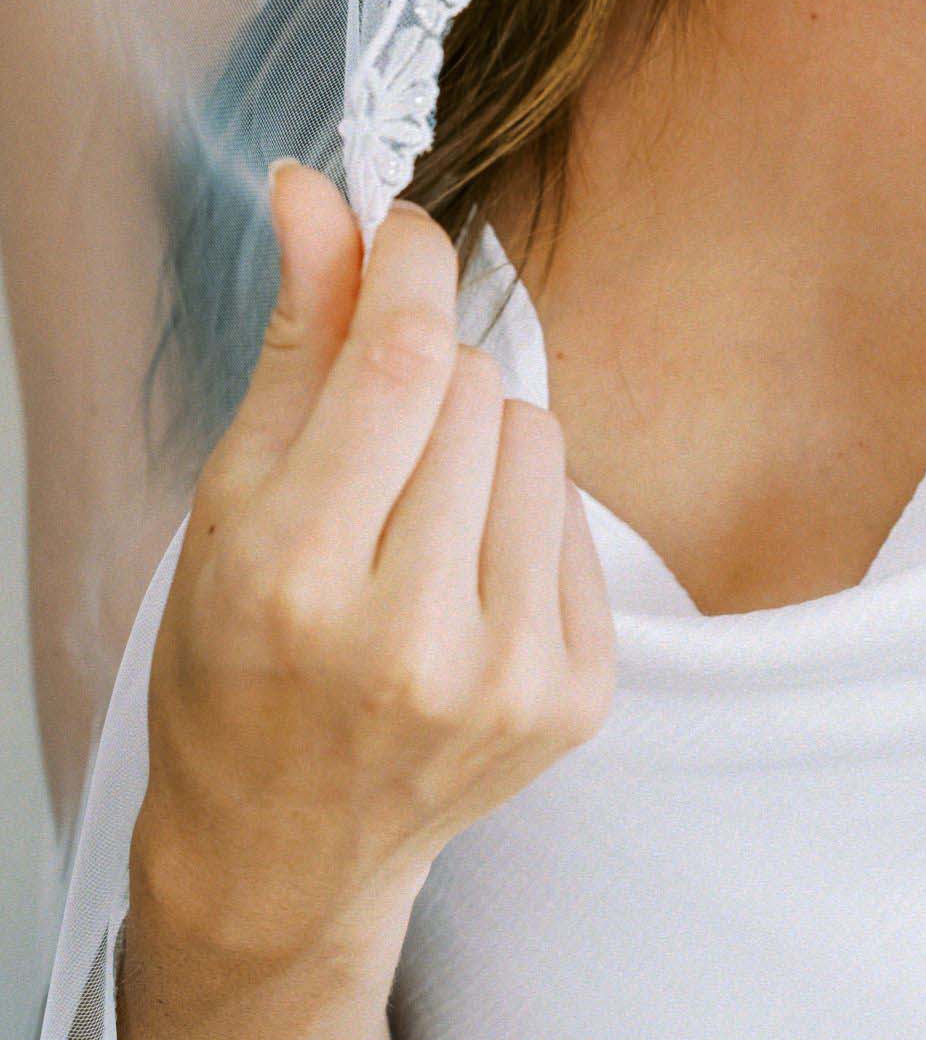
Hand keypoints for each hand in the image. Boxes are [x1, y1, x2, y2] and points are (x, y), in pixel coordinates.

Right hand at [123, 163, 614, 1039]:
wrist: (283, 851)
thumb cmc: (238, 658)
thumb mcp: (231, 497)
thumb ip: (294, 333)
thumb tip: (318, 187)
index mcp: (293, 579)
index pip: (399, 359)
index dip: (409, 266)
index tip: (405, 231)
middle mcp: (404, 637)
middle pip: (473, 385)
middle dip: (427, 376)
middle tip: (376, 450)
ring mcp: (502, 677)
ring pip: (539, 434)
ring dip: (484, 443)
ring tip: (418, 522)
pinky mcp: (576, 698)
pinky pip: (579, 515)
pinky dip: (525, 518)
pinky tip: (464, 582)